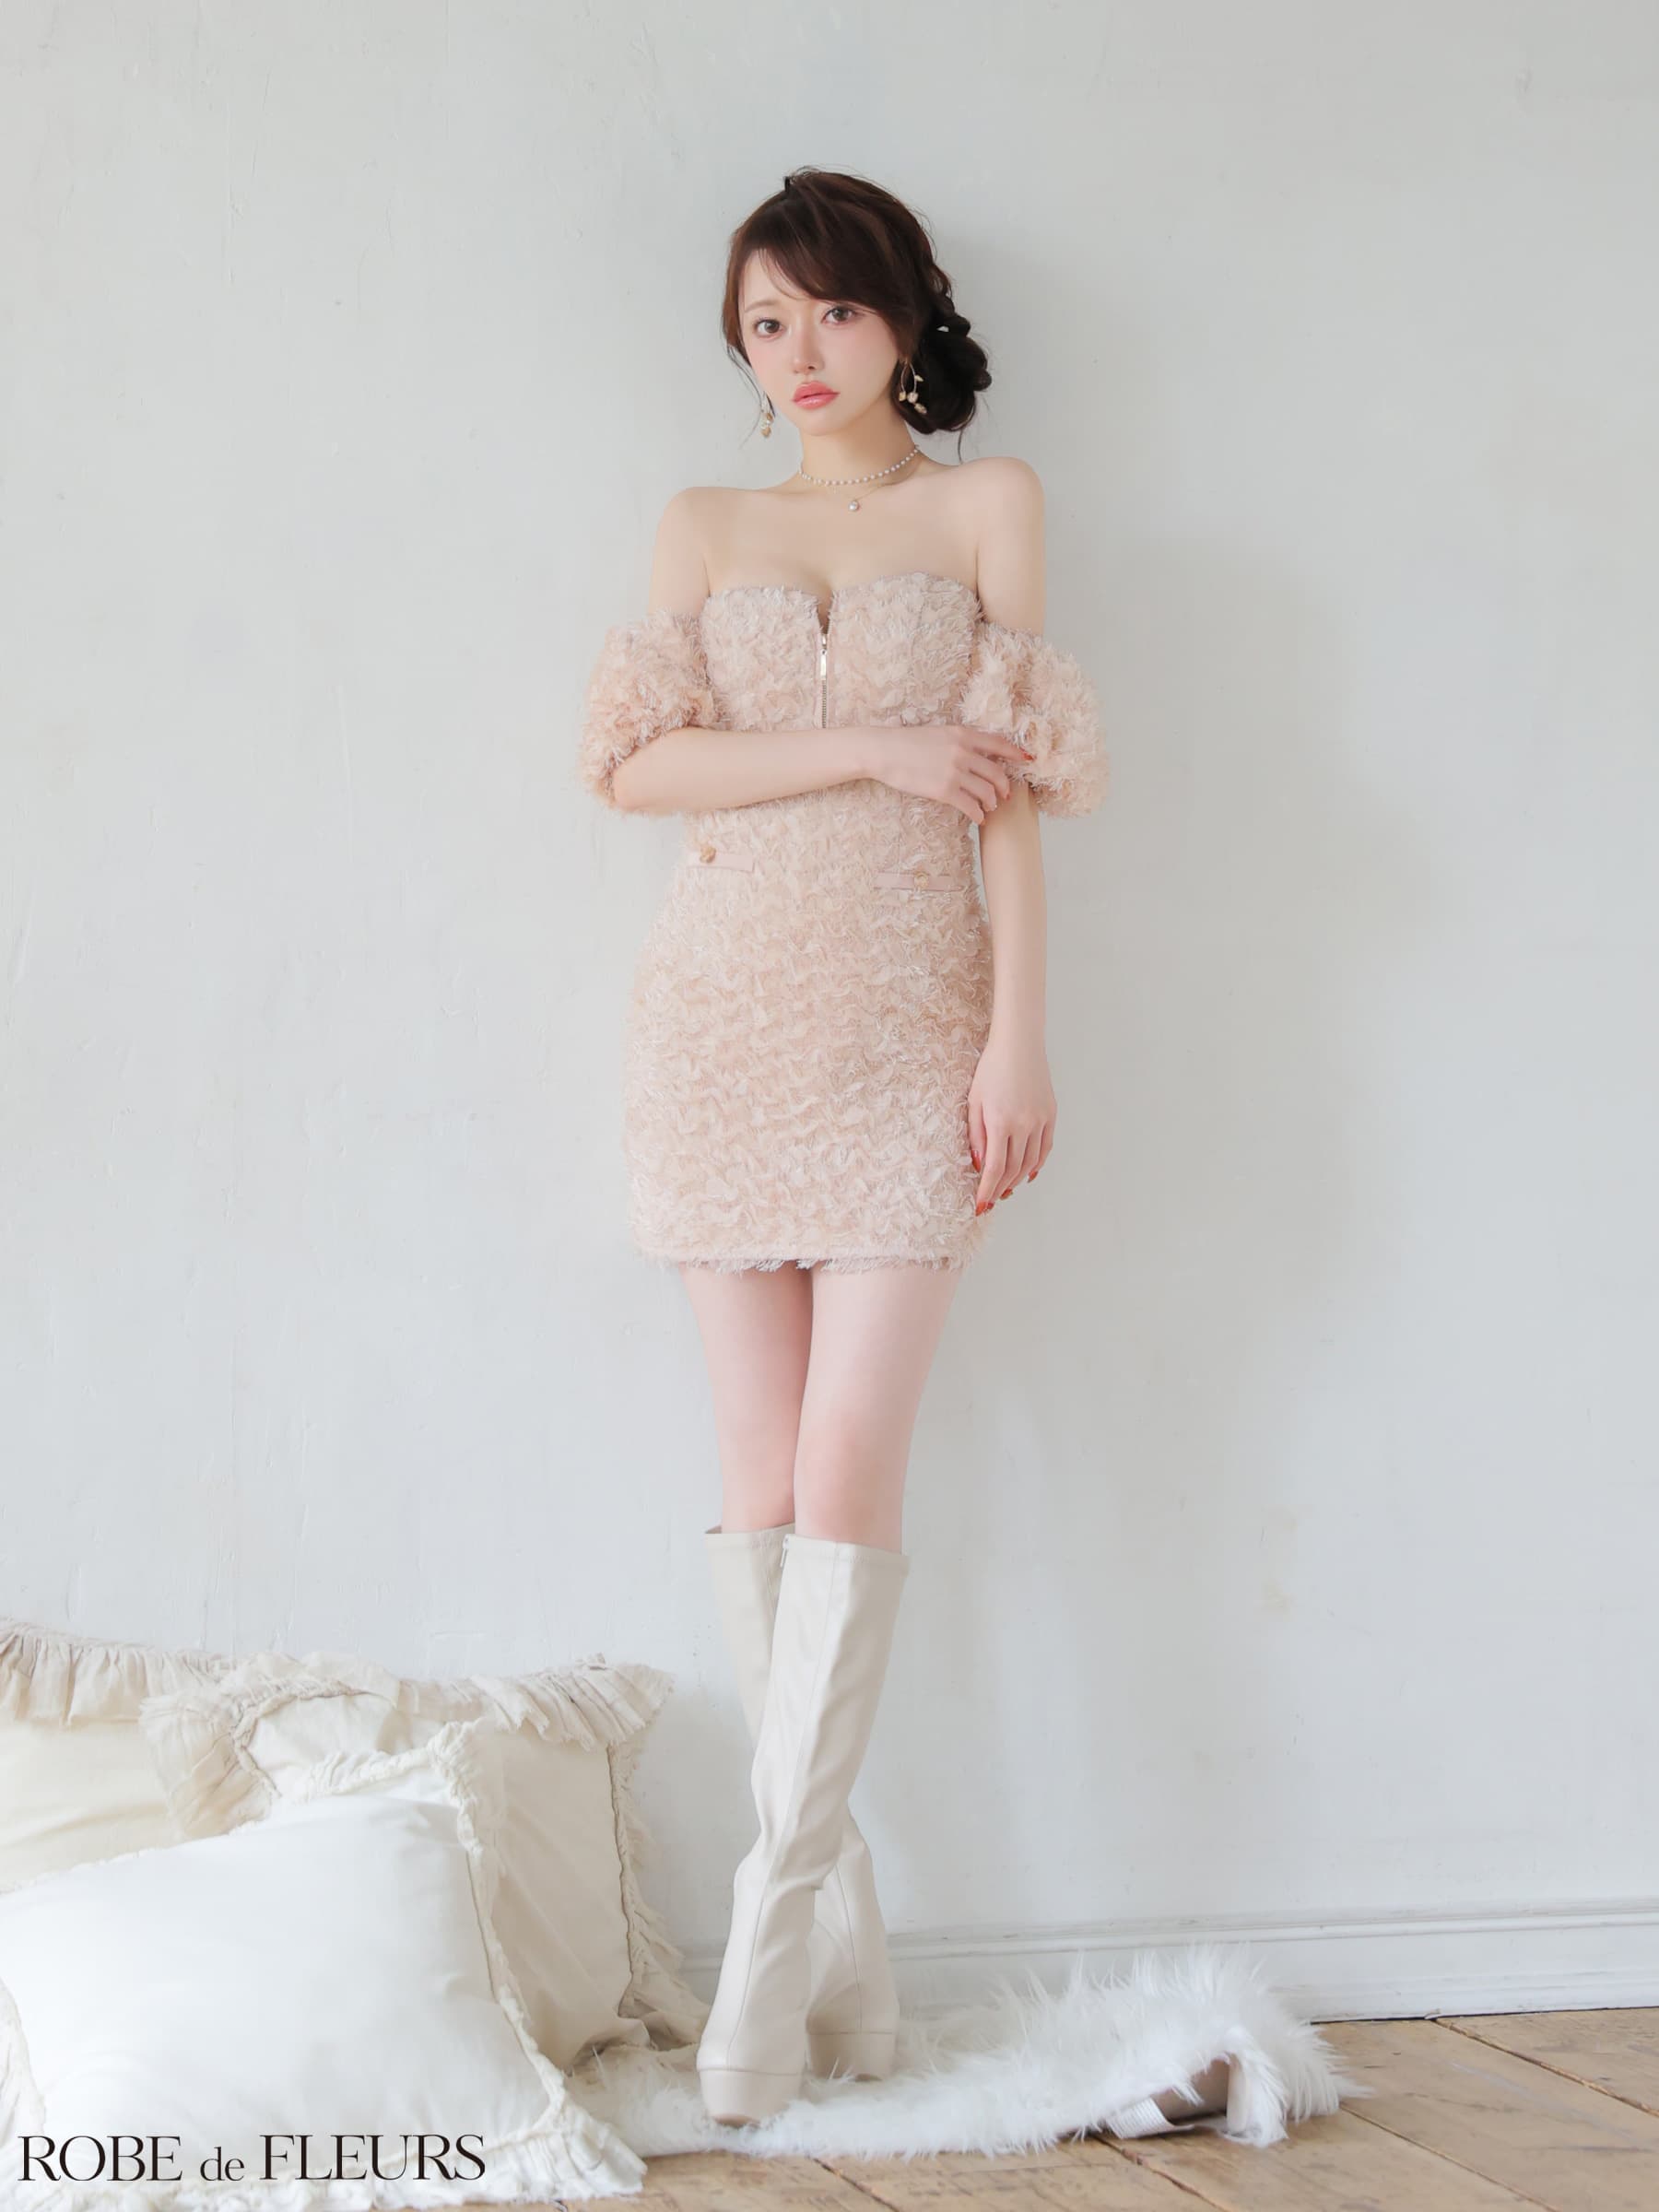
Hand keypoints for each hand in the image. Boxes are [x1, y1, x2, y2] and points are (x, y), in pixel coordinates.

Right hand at [864, 723, 1035, 822]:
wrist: (884, 751)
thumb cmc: (907, 743)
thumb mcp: (939, 733)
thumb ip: (960, 741)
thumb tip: (977, 754)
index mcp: (963, 734)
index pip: (999, 743)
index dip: (1016, 753)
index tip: (1027, 760)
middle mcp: (963, 752)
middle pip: (997, 772)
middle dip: (1004, 786)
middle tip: (1004, 794)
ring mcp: (954, 772)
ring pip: (987, 791)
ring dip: (991, 802)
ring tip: (988, 807)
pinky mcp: (944, 791)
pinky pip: (971, 806)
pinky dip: (978, 815)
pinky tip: (978, 818)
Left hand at [967, 1028, 1055, 1212]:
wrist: (1019, 1045)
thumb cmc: (991, 1069)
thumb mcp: (974, 1101)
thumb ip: (976, 1135)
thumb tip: (979, 1165)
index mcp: (1001, 1122)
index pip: (994, 1168)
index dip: (986, 1190)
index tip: (980, 1205)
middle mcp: (1023, 1125)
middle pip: (1013, 1170)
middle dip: (1000, 1189)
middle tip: (991, 1200)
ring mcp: (1040, 1121)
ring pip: (1030, 1162)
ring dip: (1017, 1179)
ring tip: (1006, 1189)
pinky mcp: (1051, 1115)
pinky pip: (1045, 1148)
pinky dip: (1037, 1165)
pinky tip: (1028, 1173)